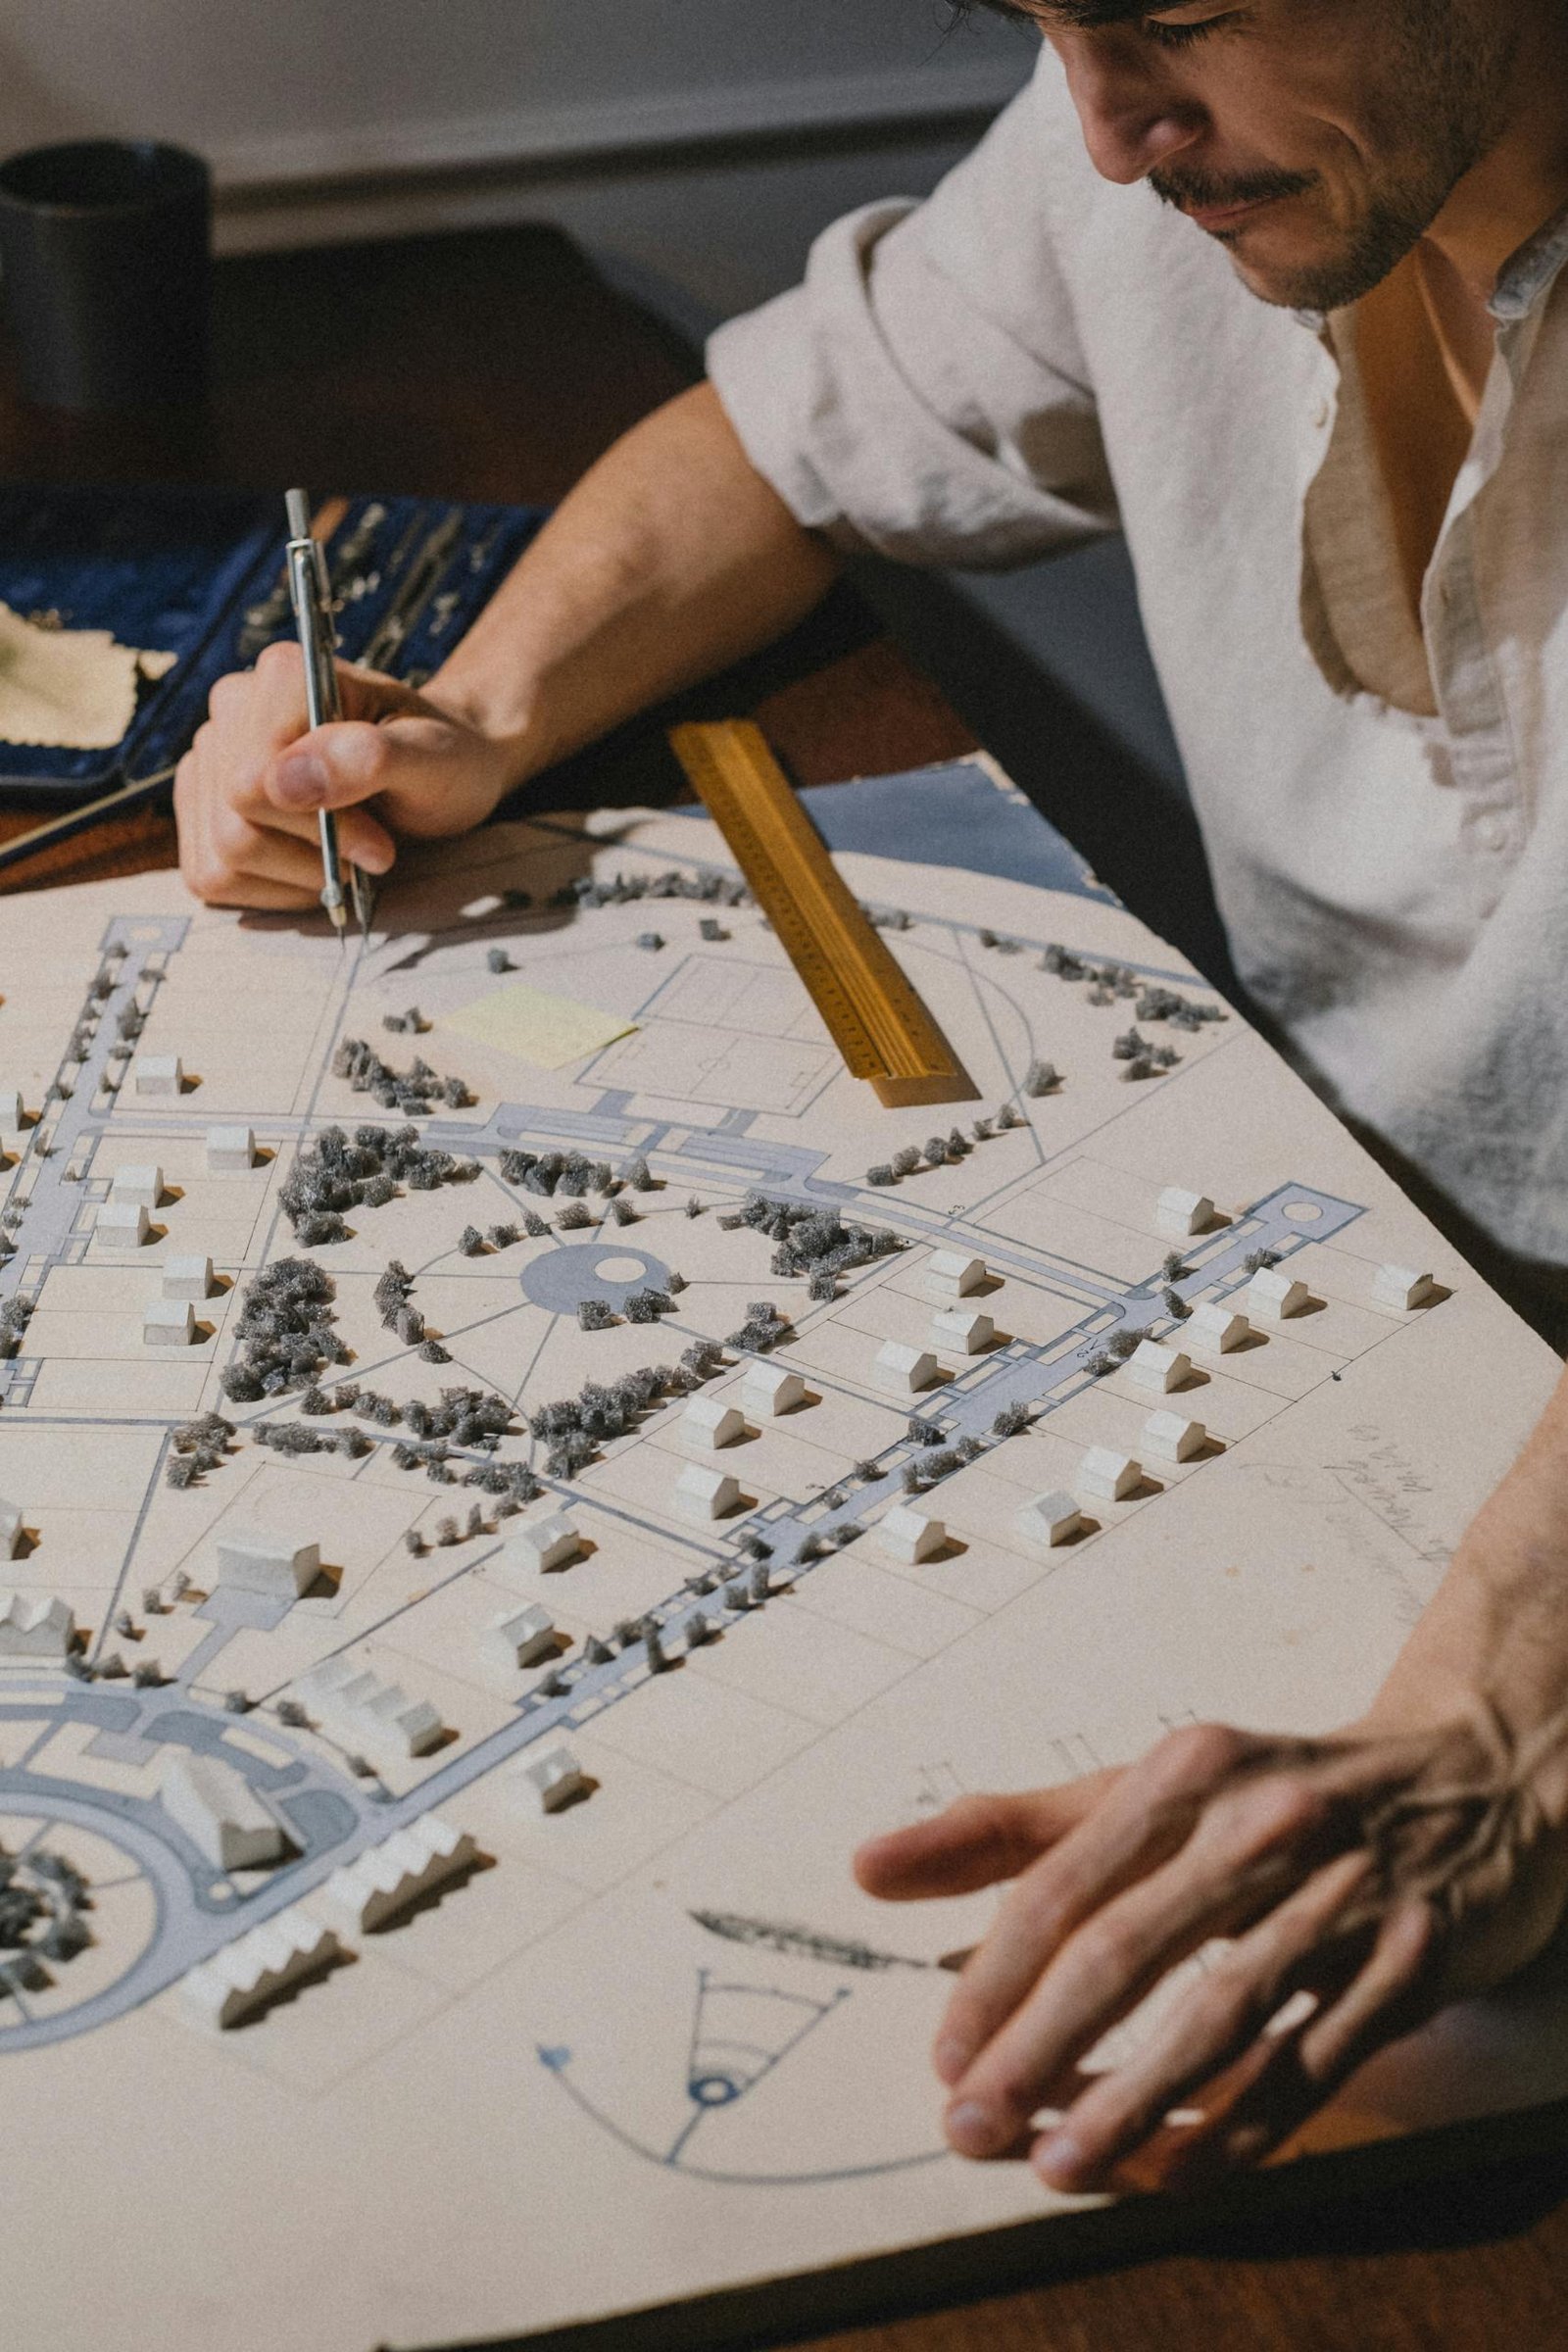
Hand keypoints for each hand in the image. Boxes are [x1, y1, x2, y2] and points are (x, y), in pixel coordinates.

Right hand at [174, 641, 521, 908]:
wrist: (440, 774)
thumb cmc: (443, 761)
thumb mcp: (434, 758)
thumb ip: (371, 758)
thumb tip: (283, 782)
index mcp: (283, 676)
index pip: (253, 782)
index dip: (319, 827)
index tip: (379, 842)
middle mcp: (232, 709)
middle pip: (234, 826)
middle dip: (311, 855)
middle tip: (374, 849)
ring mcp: (209, 759)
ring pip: (219, 858)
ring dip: (295, 875)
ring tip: (345, 855)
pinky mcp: (203, 808)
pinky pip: (212, 875)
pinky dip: (272, 889)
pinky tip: (310, 864)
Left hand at [855, 1711, 1567, 2192]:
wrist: (1475, 1775)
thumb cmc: (1274, 1791)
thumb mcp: (1148, 1787)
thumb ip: (1008, 1831)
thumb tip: (868, 1868)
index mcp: (1186, 1770)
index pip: (1066, 1882)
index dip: (997, 1976)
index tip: (946, 2055)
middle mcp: (1264, 1823)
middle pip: (1129, 1950)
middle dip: (1039, 2049)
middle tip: (972, 2124)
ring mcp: (1345, 1895)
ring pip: (1219, 2018)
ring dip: (1131, 2105)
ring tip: (1055, 2165)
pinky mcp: (1412, 1963)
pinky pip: (1310, 2064)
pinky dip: (1238, 2127)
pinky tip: (1174, 2172)